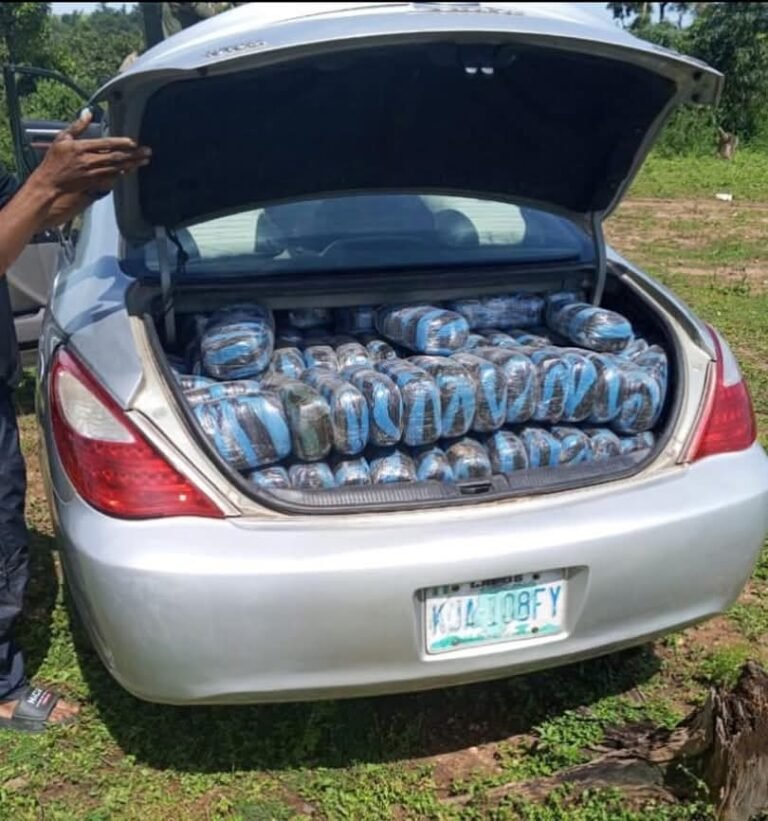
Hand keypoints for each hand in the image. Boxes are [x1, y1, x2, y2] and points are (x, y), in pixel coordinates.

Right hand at [29, 110, 150, 198]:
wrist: (50, 182)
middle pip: (115, 157)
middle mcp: (89, 161)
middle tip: (147, 152)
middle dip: (133, 155)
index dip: (120, 143)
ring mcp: (93, 173)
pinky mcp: (94, 182)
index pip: (105, 144)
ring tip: (144, 160)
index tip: (133, 142)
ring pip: (117, 168)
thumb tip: (88, 113)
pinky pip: (112, 177)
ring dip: (132, 164)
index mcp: (81, 148)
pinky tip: (132, 170)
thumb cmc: (54, 159)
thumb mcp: (62, 138)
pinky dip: (123, 173)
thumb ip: (77, 126)